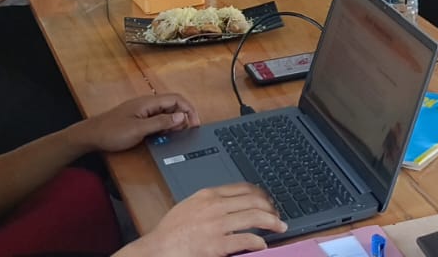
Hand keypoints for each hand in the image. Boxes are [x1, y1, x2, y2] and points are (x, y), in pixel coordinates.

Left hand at [76, 93, 201, 153]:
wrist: (90, 136)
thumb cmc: (112, 132)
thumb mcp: (139, 130)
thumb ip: (161, 123)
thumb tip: (182, 117)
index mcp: (148, 102)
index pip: (176, 99)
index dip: (189, 109)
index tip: (195, 124)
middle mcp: (147, 104)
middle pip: (172, 105)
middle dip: (183, 117)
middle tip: (187, 132)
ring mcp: (142, 111)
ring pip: (165, 113)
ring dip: (173, 123)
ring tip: (176, 136)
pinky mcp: (138, 119)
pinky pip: (157, 120)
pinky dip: (164, 127)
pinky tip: (163, 137)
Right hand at [131, 184, 284, 256]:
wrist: (157, 249)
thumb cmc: (170, 232)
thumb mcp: (190, 206)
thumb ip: (210, 202)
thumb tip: (229, 204)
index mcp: (208, 195)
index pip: (243, 188)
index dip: (261, 193)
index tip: (267, 200)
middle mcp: (215, 206)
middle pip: (254, 200)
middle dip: (270, 207)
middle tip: (277, 215)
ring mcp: (217, 225)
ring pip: (255, 217)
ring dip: (272, 222)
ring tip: (280, 227)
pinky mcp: (218, 244)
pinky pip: (246, 239)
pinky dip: (258, 242)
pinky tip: (262, 244)